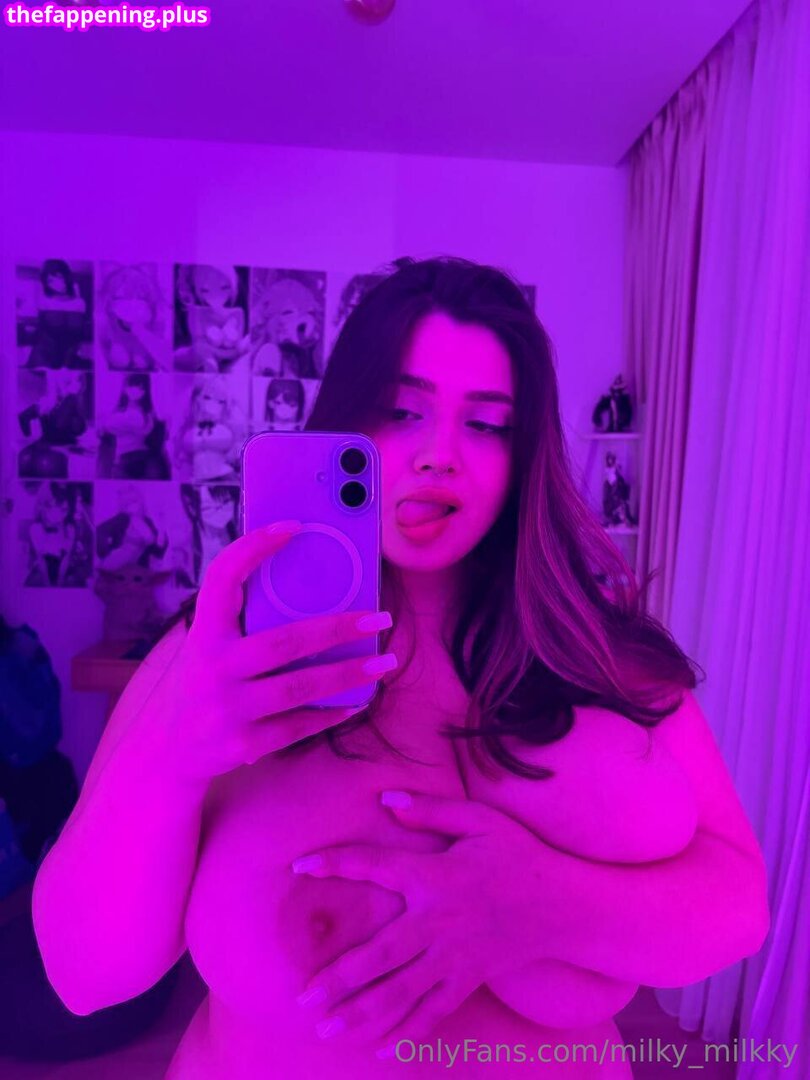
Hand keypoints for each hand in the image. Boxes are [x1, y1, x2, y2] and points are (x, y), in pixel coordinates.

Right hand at [163, 522, 396, 781]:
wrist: (169, 752)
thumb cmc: (202, 683)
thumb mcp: (207, 646)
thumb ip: (240, 620)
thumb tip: (307, 585)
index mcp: (204, 633)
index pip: (222, 578)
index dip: (254, 547)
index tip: (293, 526)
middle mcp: (213, 668)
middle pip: (284, 641)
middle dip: (338, 627)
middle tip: (380, 618)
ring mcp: (227, 709)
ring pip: (300, 686)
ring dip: (348, 673)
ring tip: (385, 662)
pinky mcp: (243, 744)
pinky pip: (298, 726)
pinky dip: (331, 712)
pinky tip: (357, 701)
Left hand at [291, 791, 549, 1055]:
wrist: (565, 904)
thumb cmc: (518, 855)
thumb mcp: (480, 820)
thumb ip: (431, 810)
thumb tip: (385, 799)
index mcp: (435, 877)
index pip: (376, 867)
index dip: (337, 863)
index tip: (300, 865)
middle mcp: (438, 922)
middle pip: (381, 956)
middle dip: (340, 979)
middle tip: (302, 998)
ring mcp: (454, 958)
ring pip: (401, 992)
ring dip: (361, 1012)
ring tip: (326, 1028)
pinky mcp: (469, 980)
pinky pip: (434, 1012)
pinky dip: (408, 1032)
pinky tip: (381, 1050)